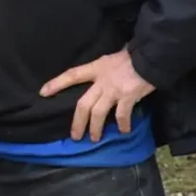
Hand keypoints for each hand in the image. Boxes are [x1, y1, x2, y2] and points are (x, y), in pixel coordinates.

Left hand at [41, 48, 155, 140]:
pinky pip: (121, 115)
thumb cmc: (134, 56)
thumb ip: (104, 70)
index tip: (43, 93)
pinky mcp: (128, 97)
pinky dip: (123, 125)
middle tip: (75, 136)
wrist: (152, 56)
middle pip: (83, 104)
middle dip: (78, 122)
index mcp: (97, 68)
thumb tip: (100, 78)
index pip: (72, 75)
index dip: (57, 84)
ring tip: (94, 138)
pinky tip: (124, 131)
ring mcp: (114, 90)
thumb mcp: (112, 58)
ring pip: (98, 113)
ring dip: (95, 128)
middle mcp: (102, 80)